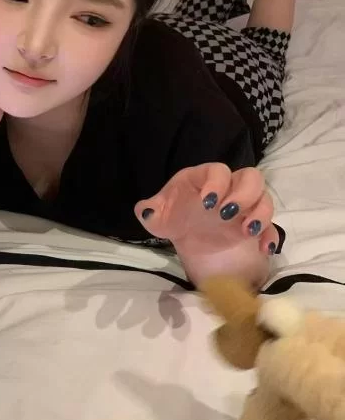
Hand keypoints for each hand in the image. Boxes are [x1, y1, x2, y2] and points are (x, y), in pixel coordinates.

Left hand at [134, 163, 278, 272]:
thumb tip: (147, 210)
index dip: (217, 182)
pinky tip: (263, 249)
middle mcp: (229, 187)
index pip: (218, 170)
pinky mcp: (253, 226)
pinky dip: (270, 236)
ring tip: (247, 232)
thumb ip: (150, 210)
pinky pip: (271, 226)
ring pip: (264, 198)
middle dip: (244, 194)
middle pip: (251, 178)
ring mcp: (245, 206)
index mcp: (205, 178)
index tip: (208, 202)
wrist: (188, 234)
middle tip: (228, 215)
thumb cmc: (175, 216)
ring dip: (261, 213)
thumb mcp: (159, 216)